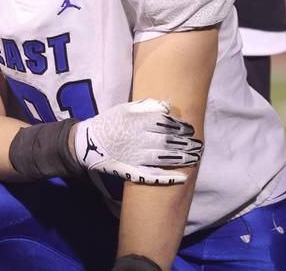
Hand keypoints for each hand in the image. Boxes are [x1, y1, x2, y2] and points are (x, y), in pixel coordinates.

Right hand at [73, 98, 201, 184]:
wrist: (87, 143)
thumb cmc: (109, 123)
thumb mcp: (124, 108)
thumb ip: (147, 106)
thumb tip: (168, 106)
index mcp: (135, 123)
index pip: (165, 124)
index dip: (180, 127)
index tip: (190, 129)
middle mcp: (137, 140)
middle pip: (168, 141)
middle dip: (186, 143)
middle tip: (198, 144)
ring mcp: (134, 157)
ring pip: (164, 158)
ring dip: (182, 159)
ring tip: (195, 157)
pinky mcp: (131, 171)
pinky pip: (152, 176)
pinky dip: (168, 178)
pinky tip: (182, 177)